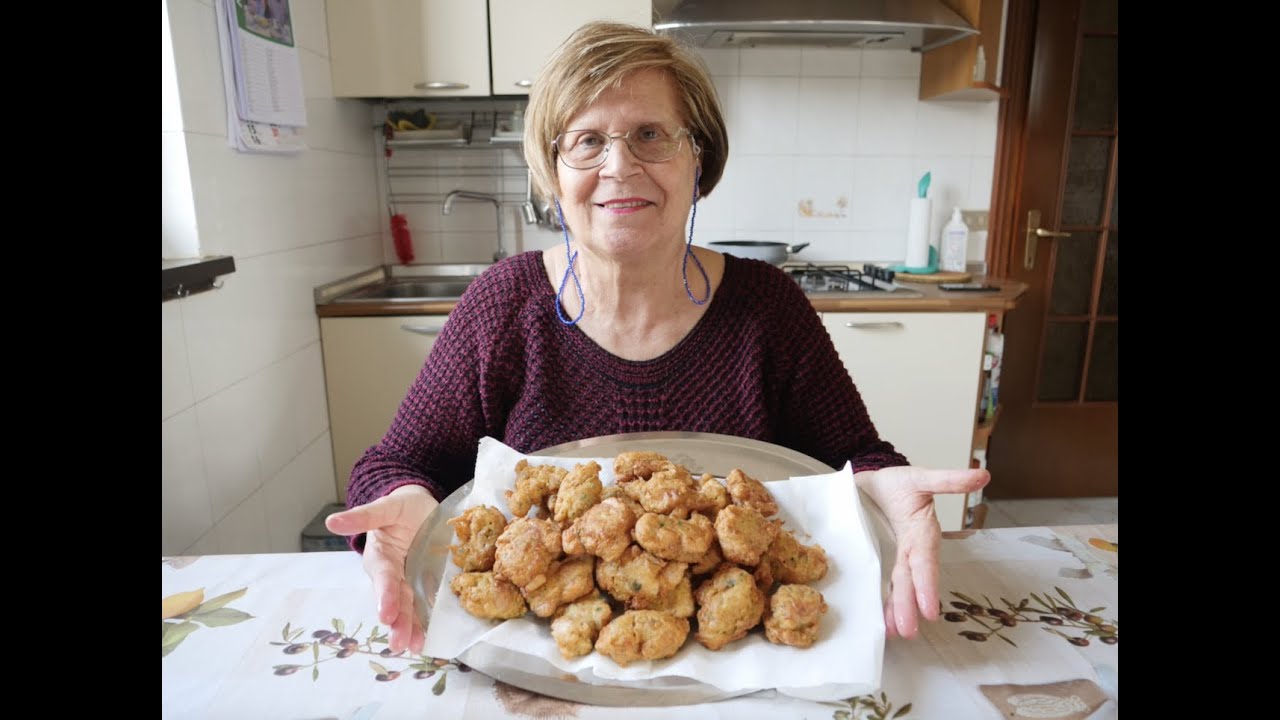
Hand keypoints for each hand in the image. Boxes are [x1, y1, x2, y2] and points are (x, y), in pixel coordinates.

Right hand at [325, 485, 438, 653]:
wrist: (421, 505)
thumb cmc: (402, 506)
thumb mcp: (385, 506)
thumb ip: (363, 516)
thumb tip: (332, 521)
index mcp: (381, 556)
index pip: (384, 578)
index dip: (385, 595)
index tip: (386, 614)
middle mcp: (394, 573)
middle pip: (396, 599)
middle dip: (398, 622)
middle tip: (401, 643)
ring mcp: (411, 579)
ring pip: (409, 607)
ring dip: (411, 627)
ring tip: (415, 647)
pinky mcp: (428, 581)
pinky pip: (426, 602)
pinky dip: (427, 620)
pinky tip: (428, 637)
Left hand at [855, 466, 989, 638]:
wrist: (872, 479)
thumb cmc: (898, 481)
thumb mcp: (922, 477)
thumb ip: (949, 480)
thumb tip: (981, 476)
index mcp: (922, 532)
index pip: (924, 561)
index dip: (926, 584)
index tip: (928, 609)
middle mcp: (911, 548)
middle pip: (910, 579)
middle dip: (909, 606)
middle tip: (907, 631)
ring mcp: (895, 554)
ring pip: (898, 585)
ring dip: (898, 609)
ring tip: (895, 633)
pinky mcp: (879, 555)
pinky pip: (883, 579)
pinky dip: (884, 599)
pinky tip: (883, 621)